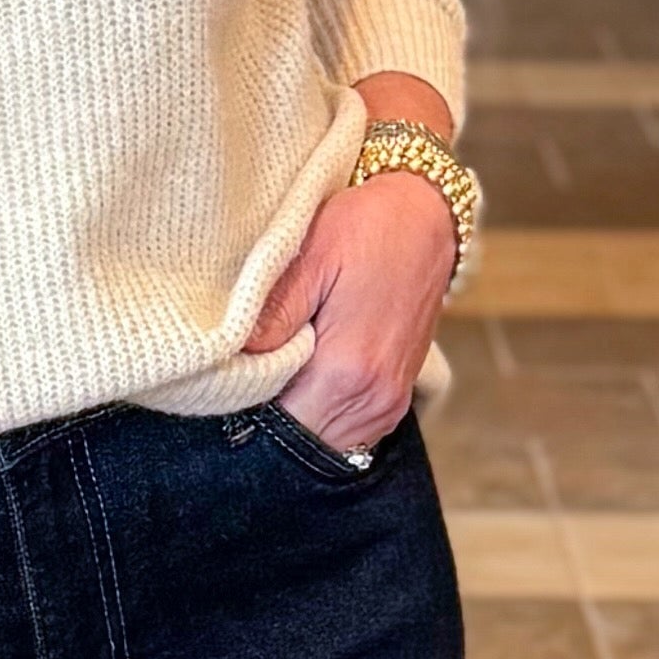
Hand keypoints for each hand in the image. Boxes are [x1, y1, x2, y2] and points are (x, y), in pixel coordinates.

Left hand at [243, 157, 460, 453]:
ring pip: (327, 440)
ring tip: (278, 377)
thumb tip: (235, 358)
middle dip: (272, 419)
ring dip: (300, 419)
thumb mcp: (309, 259)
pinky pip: (351, 432)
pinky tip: (307, 383)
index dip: (250, 408)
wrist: (426, 217)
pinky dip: (325, 417)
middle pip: (304, 439)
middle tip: (248, 378)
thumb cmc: (365, 229)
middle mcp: (373, 398)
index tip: (232, 382)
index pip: (281, 425)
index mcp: (346, 371)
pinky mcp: (398, 397)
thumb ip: (273, 316)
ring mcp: (390, 402)